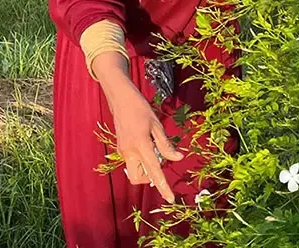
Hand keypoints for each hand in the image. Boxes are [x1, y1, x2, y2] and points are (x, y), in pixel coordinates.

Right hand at [92, 53, 183, 203]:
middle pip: (139, 178)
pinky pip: (131, 162)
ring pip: (134, 172)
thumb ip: (166, 144)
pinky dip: (140, 159)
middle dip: (150, 177)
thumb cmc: (141, 109)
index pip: (154, 171)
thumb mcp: (157, 125)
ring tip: (152, 148)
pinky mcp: (120, 148)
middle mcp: (129, 152)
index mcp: (141, 146)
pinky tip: (144, 142)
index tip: (170, 198)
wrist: (121, 99)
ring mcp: (123, 151)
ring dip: (144, 168)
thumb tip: (178, 158)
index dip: (163, 186)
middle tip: (159, 159)